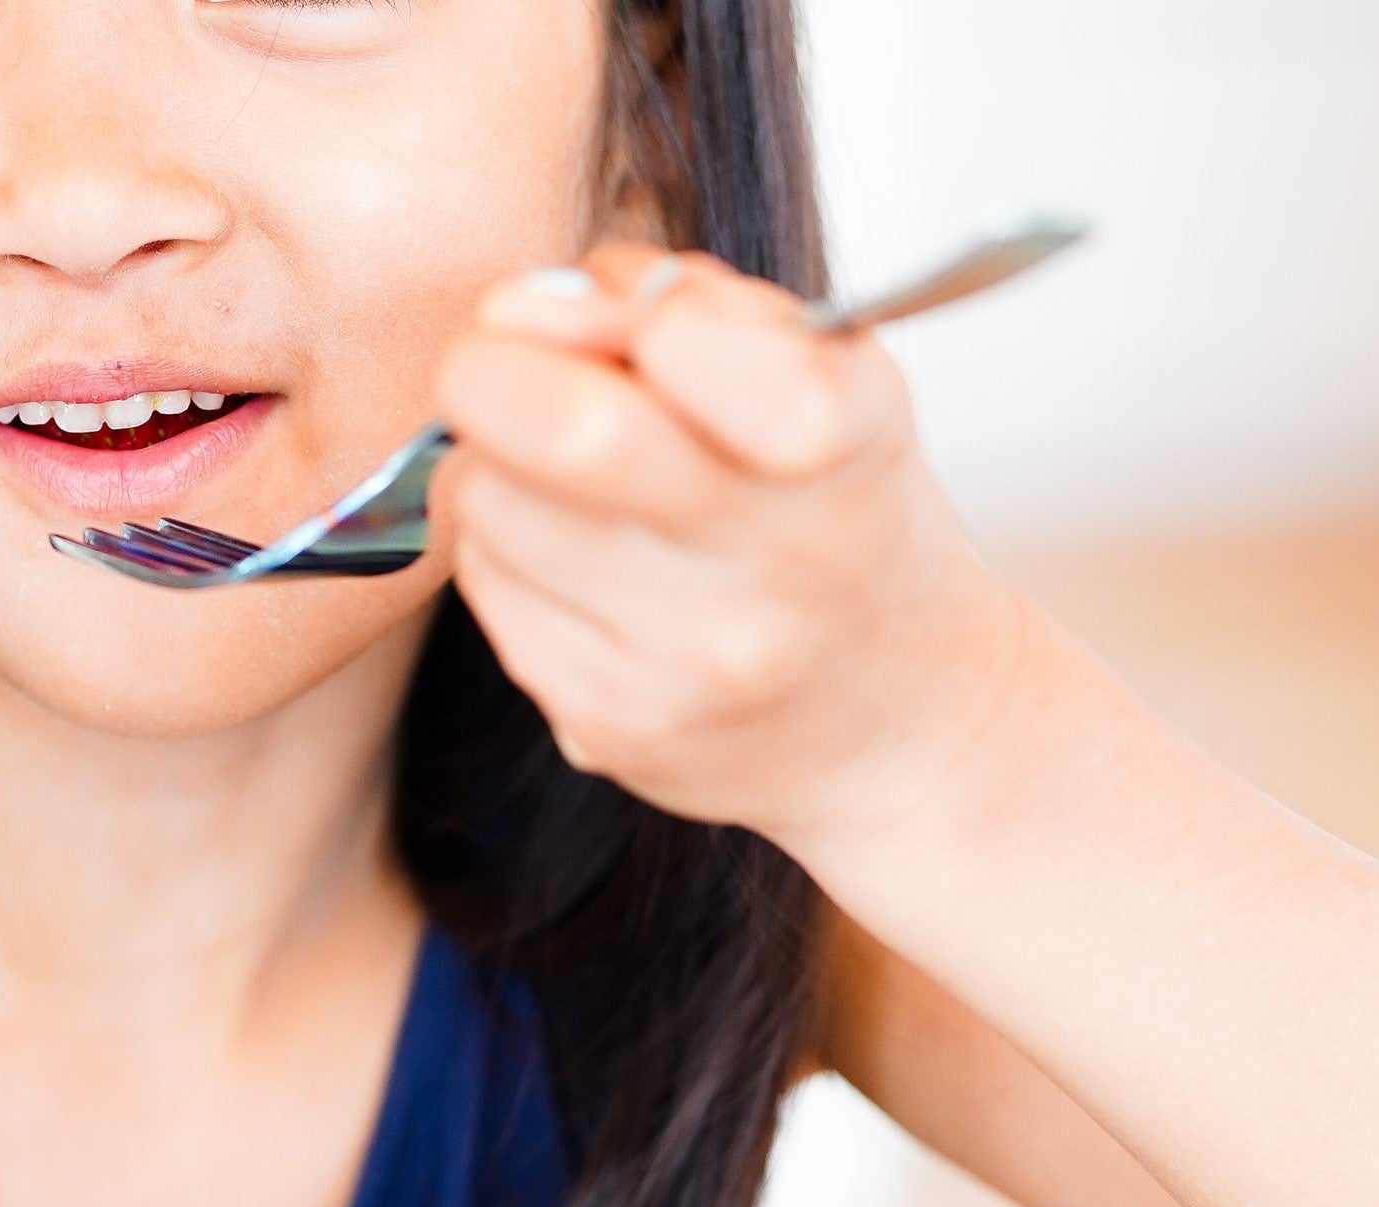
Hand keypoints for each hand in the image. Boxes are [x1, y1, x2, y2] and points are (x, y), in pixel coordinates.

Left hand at [431, 244, 1034, 872]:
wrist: (890, 721)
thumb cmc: (838, 512)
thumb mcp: (824, 371)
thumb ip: (685, 305)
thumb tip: (516, 310)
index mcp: (840, 448)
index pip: (682, 338)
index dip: (610, 309)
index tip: (610, 322)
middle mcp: (768, 573)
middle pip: (556, 432)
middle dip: (492, 372)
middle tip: (498, 367)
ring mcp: (681, 667)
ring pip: (492, 510)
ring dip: (498, 469)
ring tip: (566, 482)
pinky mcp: (605, 729)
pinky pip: (488, 594)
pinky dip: (506, 554)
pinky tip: (575, 565)